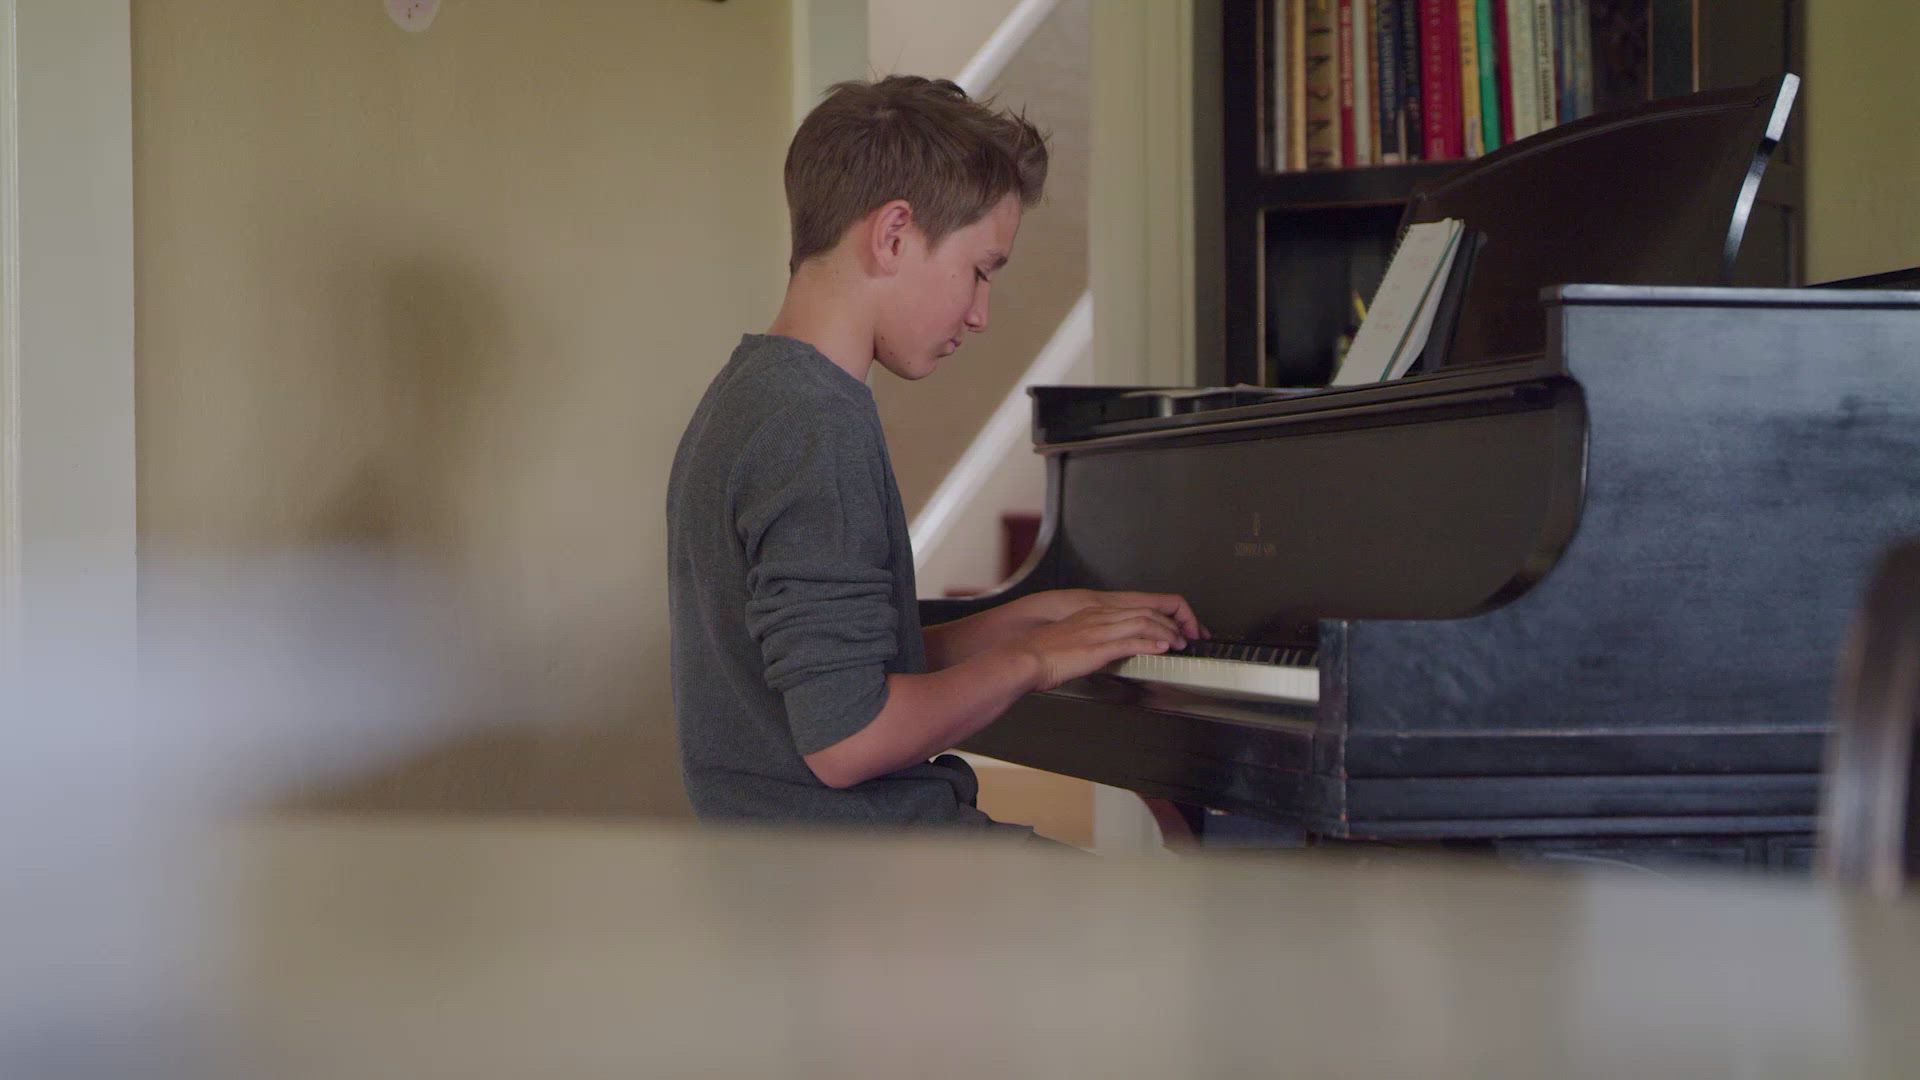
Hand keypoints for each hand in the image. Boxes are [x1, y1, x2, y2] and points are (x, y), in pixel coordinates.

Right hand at [1009, 604, 1188, 691]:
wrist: (1021, 659)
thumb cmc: (1038, 656)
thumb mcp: (1068, 643)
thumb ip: (1087, 643)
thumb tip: (1102, 654)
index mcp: (1091, 614)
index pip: (1135, 608)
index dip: (1160, 616)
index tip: (1173, 629)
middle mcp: (1098, 618)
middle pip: (1146, 612)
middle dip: (1173, 623)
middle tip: (1187, 636)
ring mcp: (1098, 631)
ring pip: (1144, 622)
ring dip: (1167, 632)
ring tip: (1180, 643)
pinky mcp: (1096, 648)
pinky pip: (1131, 641)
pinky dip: (1151, 643)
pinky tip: (1162, 648)